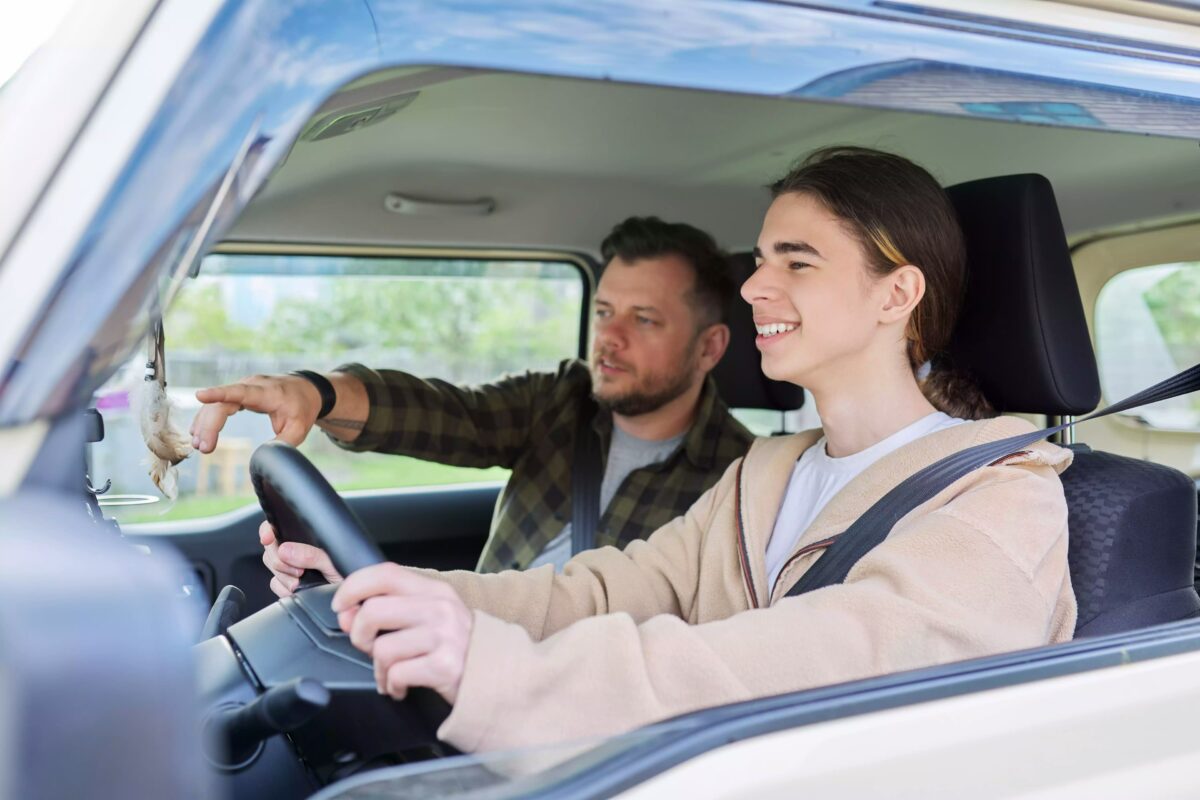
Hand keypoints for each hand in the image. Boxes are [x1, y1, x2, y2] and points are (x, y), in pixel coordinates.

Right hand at [191, 374, 321, 453]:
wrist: (307, 390)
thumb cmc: (302, 408)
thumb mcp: (299, 429)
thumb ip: (283, 444)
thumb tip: (264, 460)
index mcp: (268, 392)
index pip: (240, 392)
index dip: (219, 393)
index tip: (199, 395)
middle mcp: (251, 386)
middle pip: (222, 403)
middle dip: (210, 425)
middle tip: (204, 448)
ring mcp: (243, 387)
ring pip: (217, 403)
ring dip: (205, 424)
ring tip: (199, 446)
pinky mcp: (238, 392)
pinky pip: (218, 403)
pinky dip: (208, 419)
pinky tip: (198, 433)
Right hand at [260, 521, 343, 596]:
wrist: (350, 597)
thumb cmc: (349, 573)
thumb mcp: (333, 561)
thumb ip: (310, 555)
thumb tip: (284, 550)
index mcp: (307, 537)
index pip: (278, 526)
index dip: (268, 530)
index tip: (268, 538)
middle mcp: (298, 550)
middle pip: (271, 550)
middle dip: (279, 562)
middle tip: (298, 571)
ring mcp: (292, 567)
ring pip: (273, 568)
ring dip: (284, 577)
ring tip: (301, 582)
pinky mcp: (289, 583)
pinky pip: (275, 585)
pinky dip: (285, 589)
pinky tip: (298, 590)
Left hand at [331, 563, 472, 704]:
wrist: (498, 675)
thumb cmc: (459, 646)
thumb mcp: (431, 616)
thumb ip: (392, 610)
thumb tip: (348, 614)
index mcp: (434, 590)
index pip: (384, 574)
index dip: (353, 587)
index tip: (341, 605)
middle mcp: (440, 608)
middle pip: (373, 611)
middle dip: (360, 635)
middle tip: (369, 648)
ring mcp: (444, 636)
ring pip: (382, 648)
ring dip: (378, 669)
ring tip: (391, 673)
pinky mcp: (444, 666)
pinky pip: (396, 674)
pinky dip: (392, 686)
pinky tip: (402, 687)